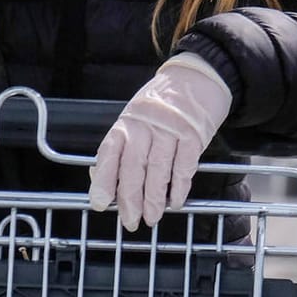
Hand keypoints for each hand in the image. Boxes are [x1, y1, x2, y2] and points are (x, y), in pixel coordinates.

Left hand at [89, 53, 232, 230]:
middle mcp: (146, 125)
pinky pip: (185, 166)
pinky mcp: (194, 134)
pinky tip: (176, 201)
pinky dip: (180, 187)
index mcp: (127, 122)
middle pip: (133, 167)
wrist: (197, 76)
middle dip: (130, 199)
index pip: (110, 153)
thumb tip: (102, 178)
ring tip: (152, 217)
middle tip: (130, 221)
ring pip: (158, 170)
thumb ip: (122, 145)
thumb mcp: (135, 116)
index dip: (103, 180)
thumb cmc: (163, 100)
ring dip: (154, 199)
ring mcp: (171, 130)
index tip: (100, 203)